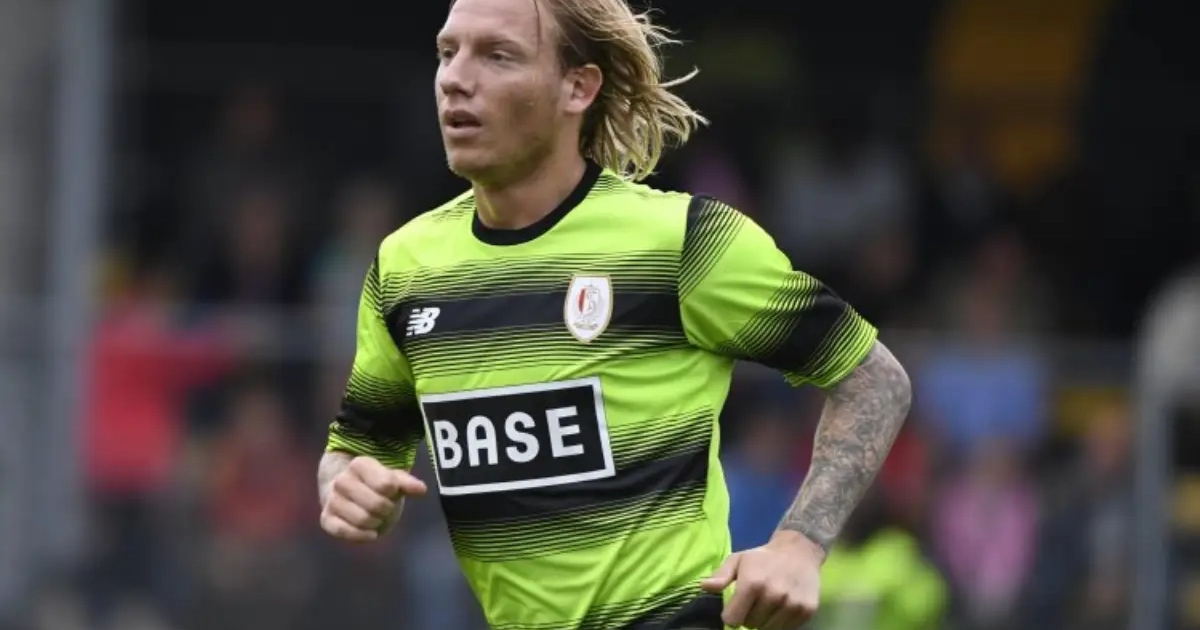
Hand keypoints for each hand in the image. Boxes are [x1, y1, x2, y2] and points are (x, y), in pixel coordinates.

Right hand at [320, 456, 426, 542]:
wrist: (348, 492)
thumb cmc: (375, 485)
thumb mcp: (393, 479)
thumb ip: (407, 483)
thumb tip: (421, 490)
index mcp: (359, 464)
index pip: (386, 484)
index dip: (393, 493)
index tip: (391, 492)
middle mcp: (341, 480)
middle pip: (375, 504)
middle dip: (386, 510)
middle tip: (386, 509)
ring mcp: (331, 499)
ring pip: (361, 519)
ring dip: (375, 523)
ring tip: (376, 518)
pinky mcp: (326, 518)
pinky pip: (343, 531)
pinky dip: (360, 535)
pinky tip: (370, 533)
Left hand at [700, 530, 823, 628]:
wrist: (799, 551)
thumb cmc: (763, 558)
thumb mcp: (738, 560)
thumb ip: (721, 576)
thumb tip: (704, 586)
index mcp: (753, 583)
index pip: (733, 619)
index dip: (731, 615)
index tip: (736, 607)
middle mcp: (773, 595)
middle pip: (750, 625)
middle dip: (748, 616)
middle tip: (755, 601)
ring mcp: (792, 604)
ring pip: (768, 629)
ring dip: (765, 620)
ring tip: (768, 603)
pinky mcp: (807, 610)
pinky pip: (786, 629)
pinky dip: (781, 622)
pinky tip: (782, 606)